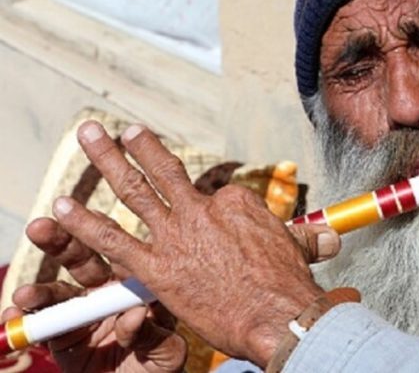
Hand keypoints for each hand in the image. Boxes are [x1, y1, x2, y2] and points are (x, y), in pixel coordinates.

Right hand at [1, 217, 186, 372]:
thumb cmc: (162, 369)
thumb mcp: (167, 354)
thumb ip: (153, 334)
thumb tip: (135, 315)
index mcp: (136, 288)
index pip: (120, 252)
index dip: (103, 232)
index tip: (90, 217)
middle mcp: (106, 294)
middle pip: (82, 262)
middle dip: (60, 242)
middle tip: (39, 227)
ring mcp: (82, 315)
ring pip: (58, 293)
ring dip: (39, 290)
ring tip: (25, 296)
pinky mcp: (61, 339)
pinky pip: (41, 327)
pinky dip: (26, 321)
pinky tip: (15, 317)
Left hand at [49, 120, 340, 366]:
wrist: (279, 316)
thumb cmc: (290, 287)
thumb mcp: (300, 250)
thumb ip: (305, 240)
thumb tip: (328, 239)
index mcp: (238, 202)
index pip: (211, 194)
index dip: (206, 208)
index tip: (205, 218)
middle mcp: (203, 210)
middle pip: (164, 171)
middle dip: (136, 147)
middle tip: (118, 130)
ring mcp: (178, 235)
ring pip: (135, 191)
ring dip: (108, 160)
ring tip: (89, 138)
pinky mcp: (158, 267)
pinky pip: (113, 240)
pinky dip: (86, 222)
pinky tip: (62, 207)